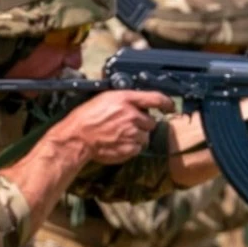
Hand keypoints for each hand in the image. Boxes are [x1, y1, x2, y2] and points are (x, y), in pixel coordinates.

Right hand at [49, 89, 173, 166]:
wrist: (77, 137)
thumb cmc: (86, 117)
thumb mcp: (104, 99)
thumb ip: (124, 99)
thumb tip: (138, 102)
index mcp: (125, 99)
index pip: (155, 98)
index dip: (167, 103)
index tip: (170, 106)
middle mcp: (131, 115)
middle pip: (151, 121)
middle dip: (143, 124)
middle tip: (127, 125)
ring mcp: (132, 132)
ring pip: (146, 136)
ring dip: (137, 137)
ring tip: (120, 136)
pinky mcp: (130, 148)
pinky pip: (139, 148)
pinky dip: (131, 147)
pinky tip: (118, 143)